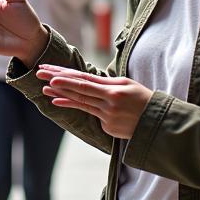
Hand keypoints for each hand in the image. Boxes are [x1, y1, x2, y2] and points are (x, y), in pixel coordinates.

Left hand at [37, 65, 152, 138]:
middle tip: (40, 73)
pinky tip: (57, 102)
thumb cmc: (142, 99)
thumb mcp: (127, 84)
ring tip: (44, 88)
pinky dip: (71, 105)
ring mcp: (107, 115)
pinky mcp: (107, 126)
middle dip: (58, 81)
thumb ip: (106, 82)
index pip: (85, 80)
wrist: (158, 123)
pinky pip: (89, 113)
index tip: (51, 72)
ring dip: (60, 94)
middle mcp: (109, 101)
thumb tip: (86, 79)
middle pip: (78, 89)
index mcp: (114, 89)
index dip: (66, 76)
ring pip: (80, 101)